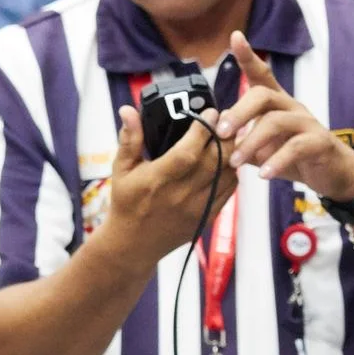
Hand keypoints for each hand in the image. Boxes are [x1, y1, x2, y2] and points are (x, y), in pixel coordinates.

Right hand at [106, 101, 238, 259]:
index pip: (188, 152)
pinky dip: (232, 172)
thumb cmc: (127, 202)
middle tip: (225, 119)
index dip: (202, 130)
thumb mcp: (122, 169)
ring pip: (226, 175)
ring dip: (232, 152)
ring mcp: (196, 208)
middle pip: (214, 161)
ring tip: (229, 135)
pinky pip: (229, 191)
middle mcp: (180, 195)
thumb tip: (128, 109)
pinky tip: (227, 159)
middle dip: (224, 136)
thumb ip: (130, 139)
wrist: (134, 245)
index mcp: (157, 180)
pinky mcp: (206, 217)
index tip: (209, 112)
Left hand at [219, 32, 353, 202]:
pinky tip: (263, 174)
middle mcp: (292, 107)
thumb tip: (218, 143)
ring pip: (276, 121)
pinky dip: (277, 161)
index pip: (262, 74)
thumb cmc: (296, 158)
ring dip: (252, 142)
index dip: (248, 56)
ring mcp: (307, 123)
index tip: (235, 37)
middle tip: (222, 132)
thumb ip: (244, 144)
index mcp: (278, 104)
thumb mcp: (264, 151)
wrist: (335, 174)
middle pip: (263, 95)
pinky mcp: (320, 142)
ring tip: (237, 162)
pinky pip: (296, 147)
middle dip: (239, 112)